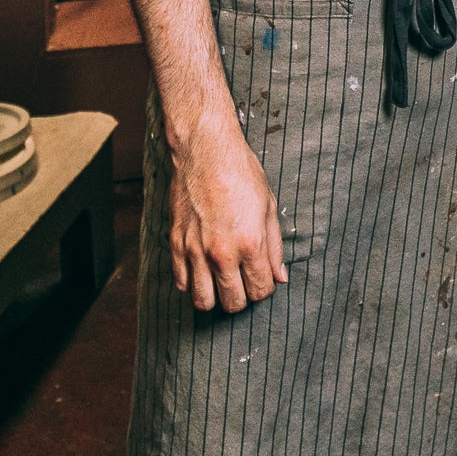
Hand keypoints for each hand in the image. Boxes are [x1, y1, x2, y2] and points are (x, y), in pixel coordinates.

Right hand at [167, 116, 288, 313]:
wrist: (206, 152)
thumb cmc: (241, 174)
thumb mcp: (268, 207)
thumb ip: (274, 247)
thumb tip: (280, 277)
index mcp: (250, 244)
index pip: (260, 291)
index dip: (265, 289)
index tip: (262, 279)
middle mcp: (222, 253)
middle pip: (233, 303)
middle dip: (243, 298)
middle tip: (244, 282)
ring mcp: (195, 251)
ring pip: (203, 301)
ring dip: (216, 297)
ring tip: (222, 282)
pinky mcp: (176, 245)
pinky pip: (182, 283)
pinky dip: (193, 284)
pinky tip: (203, 271)